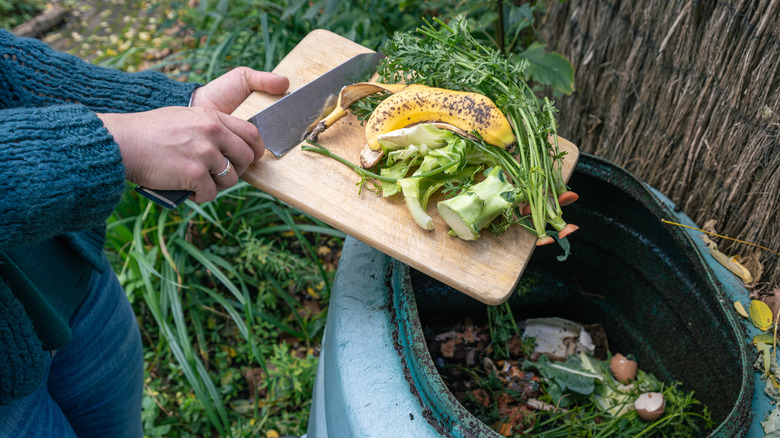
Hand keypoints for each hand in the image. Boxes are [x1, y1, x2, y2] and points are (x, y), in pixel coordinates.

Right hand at [99, 68, 288, 202]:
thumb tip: (226, 144)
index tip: (250, 159)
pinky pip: (211, 194)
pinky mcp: (195, 174)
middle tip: (220, 176)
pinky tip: (187, 191)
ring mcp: (205, 153)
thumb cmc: (148, 132)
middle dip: (238, 171)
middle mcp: (213, 133)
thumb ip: (208, 128)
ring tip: (198, 184)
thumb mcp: (184, 118)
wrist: (122, 142)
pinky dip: (200, 197)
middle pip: (247, 158)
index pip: (251, 133)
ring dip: (217, 186)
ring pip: (231, 179)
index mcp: (212, 117)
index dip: (254, 149)